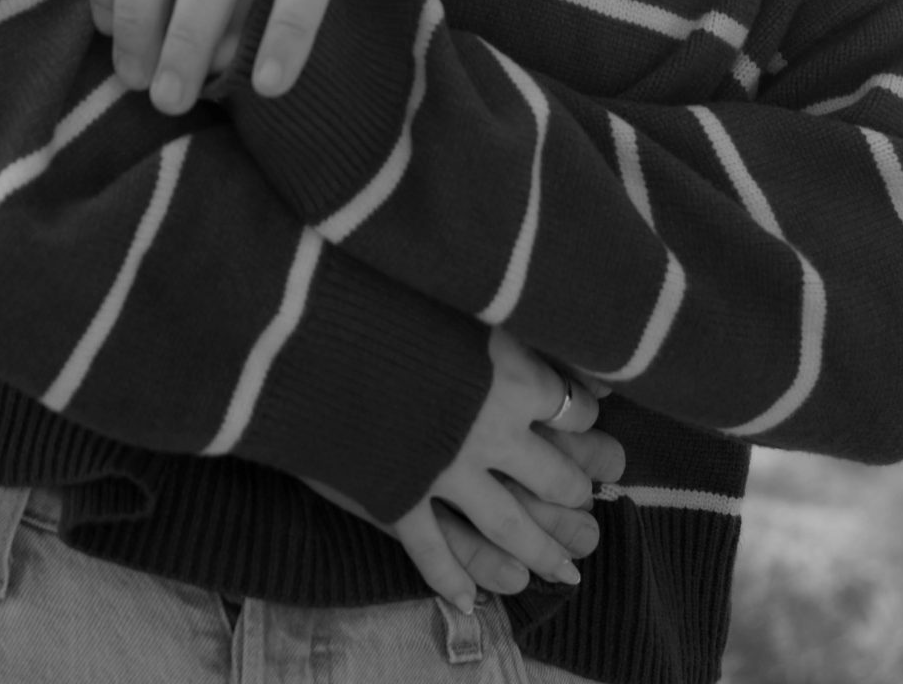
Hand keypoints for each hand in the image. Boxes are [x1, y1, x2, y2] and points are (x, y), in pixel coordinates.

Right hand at [304, 329, 624, 610]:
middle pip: (554, 478)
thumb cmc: (388, 302)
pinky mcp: (400, 497)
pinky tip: (468, 601)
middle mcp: (492, 434)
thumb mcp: (462, 303)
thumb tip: (554, 326)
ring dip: (541, 552)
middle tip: (585, 508)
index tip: (588, 419)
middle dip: (574, 494)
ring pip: (509, 527)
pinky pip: (434, 551)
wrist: (315, 333)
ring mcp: (447, 474)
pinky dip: (452, 579)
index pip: (571, 407)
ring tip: (565, 572)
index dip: (585, 417)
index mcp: (511, 379)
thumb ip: (507, 323)